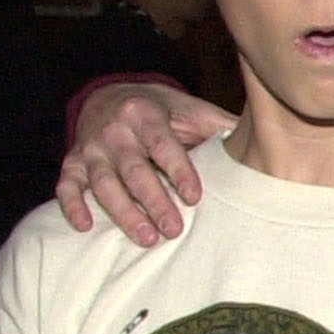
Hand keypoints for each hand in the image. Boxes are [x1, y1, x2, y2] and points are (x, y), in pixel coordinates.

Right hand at [57, 80, 235, 244]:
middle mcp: (114, 130)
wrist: (110, 95)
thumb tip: (266, 143)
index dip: (179, 171)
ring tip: (146, 238)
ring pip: (103, 182)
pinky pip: (66, 185)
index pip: (163, 145)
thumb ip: (221, 127)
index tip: (195, 198)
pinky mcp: (72, 163)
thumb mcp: (191, 110)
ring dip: (123, 212)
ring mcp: (90, 148)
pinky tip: (84, 226)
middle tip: (173, 230)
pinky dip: (72, 205)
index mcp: (146, 114)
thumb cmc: (162, 111)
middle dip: (153, 201)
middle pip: (133, 169)